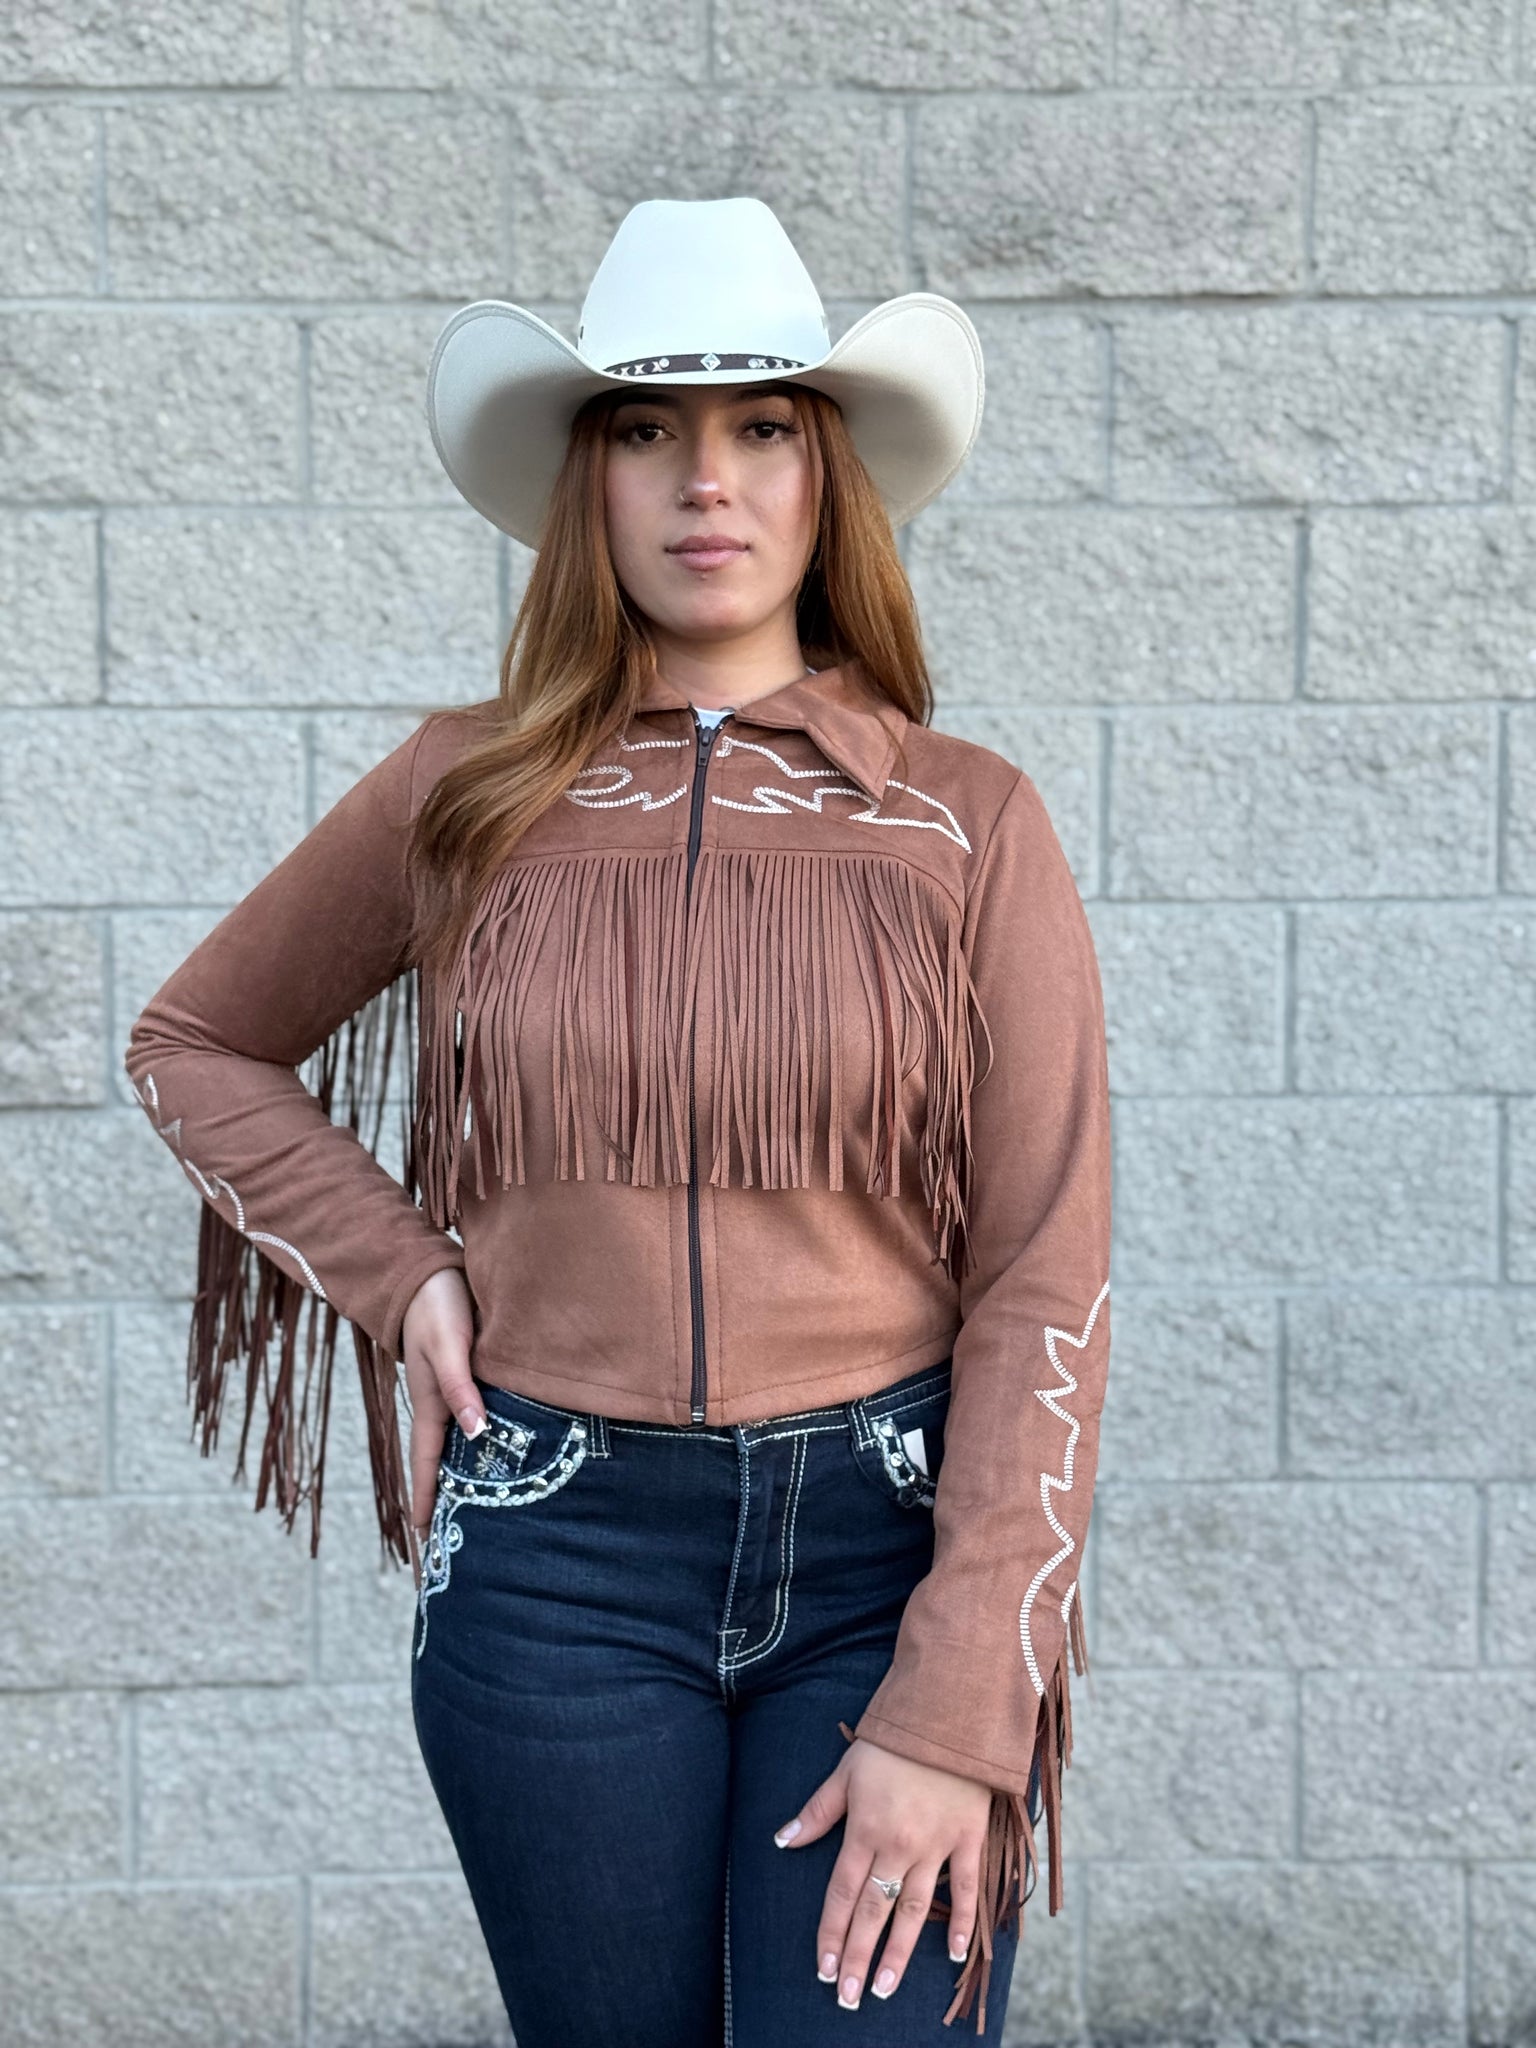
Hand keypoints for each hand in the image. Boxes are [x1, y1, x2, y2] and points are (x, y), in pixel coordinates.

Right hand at [399, 1265, 486, 1534]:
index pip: (427, 1464)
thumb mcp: (449, 1346)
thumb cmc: (438, 1306)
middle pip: (441, 1462)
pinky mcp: (467, 1375)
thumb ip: (461, 1387)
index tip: (424, 1541)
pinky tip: (491, 1452)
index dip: (427, 1500)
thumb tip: (477, 1433)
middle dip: (443, 1499)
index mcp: (431, 1403)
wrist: (430, 1269)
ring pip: (458, 1443)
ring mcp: (452, 1390)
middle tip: (449, 1539)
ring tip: (473, 1508)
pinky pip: (470, 1419)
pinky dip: (476, 1444)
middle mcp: (440, 1404)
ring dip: (462, 1474)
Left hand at [771, 1735, 990, 2009]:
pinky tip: (952, 1955)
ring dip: (898, 1952)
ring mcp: (935, 1845)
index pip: (842, 1893)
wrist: (946, 1714)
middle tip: (849, 1998)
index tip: (824, 1969)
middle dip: (858, 1957)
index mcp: (864, 1830)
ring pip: (913, 1909)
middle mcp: (898, 1845)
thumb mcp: (845, 1772)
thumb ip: (816, 1813)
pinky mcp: (968, 1839)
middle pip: (873, 1911)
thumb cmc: (891, 1743)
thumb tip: (782, 1841)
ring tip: (883, 1988)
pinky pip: (965, 1888)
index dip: (831, 1933)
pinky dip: (961, 1922)